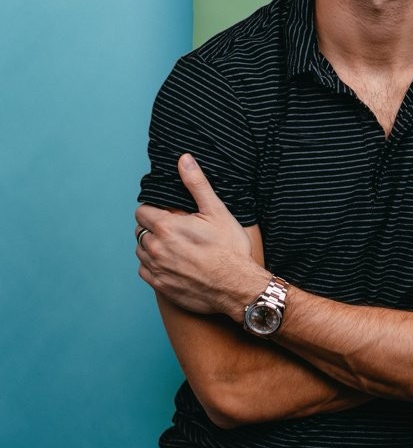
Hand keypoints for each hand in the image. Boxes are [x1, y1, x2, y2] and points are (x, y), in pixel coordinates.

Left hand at [135, 154, 267, 318]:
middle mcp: (156, 248)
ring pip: (141, 251)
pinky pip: (145, 271)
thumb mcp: (217, 211)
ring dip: (152, 246)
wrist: (237, 288)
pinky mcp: (160, 286)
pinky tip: (172, 263)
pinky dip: (154, 265)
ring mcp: (157, 269)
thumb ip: (196, 184)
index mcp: (166, 227)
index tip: (168, 214)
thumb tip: (184, 159)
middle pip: (140, 231)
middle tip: (175, 230)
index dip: (154, 210)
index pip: (142, 212)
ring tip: (175, 246)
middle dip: (153, 228)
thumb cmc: (230, 250)